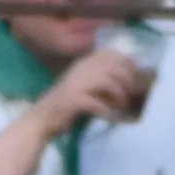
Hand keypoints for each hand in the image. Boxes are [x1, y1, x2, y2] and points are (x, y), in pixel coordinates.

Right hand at [38, 36, 152, 126]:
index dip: (127, 63)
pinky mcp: (74, 101)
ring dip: (119, 96)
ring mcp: (76, 84)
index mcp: (82, 64)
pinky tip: (112, 119)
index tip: (134, 75)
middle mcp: (80, 70)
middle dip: (127, 81)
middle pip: (113, 67)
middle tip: (130, 95)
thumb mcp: (82, 86)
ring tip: (122, 106)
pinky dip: (108, 112)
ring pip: (108, 82)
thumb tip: (126, 80)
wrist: (40, 120)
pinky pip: (98, 104)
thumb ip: (99, 79)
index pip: (111, 54)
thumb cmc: (64, 106)